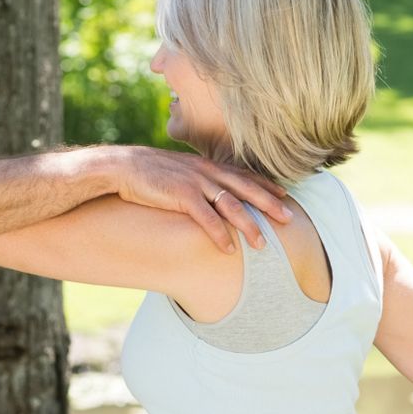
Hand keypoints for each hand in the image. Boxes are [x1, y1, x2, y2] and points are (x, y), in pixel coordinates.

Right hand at [107, 147, 291, 253]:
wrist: (123, 166)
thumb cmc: (148, 172)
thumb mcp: (178, 171)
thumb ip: (195, 179)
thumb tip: (204, 192)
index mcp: (207, 165)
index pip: (243, 175)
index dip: (265, 185)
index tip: (283, 195)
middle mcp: (206, 172)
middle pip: (246, 189)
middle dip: (269, 204)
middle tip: (289, 219)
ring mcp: (195, 183)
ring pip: (231, 205)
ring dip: (249, 225)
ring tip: (263, 243)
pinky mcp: (181, 195)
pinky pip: (206, 217)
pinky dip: (219, 233)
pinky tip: (229, 248)